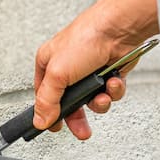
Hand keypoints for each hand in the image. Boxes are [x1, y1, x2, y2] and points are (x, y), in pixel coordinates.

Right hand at [32, 22, 138, 139]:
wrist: (120, 28)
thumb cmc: (86, 38)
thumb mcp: (57, 75)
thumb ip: (47, 101)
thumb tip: (40, 121)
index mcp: (48, 65)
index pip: (44, 97)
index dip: (49, 114)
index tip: (54, 128)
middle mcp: (68, 68)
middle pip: (70, 103)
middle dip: (78, 117)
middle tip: (82, 131)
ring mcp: (90, 71)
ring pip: (92, 100)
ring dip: (99, 101)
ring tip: (102, 95)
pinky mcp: (109, 72)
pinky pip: (109, 92)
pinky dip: (113, 90)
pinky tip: (113, 81)